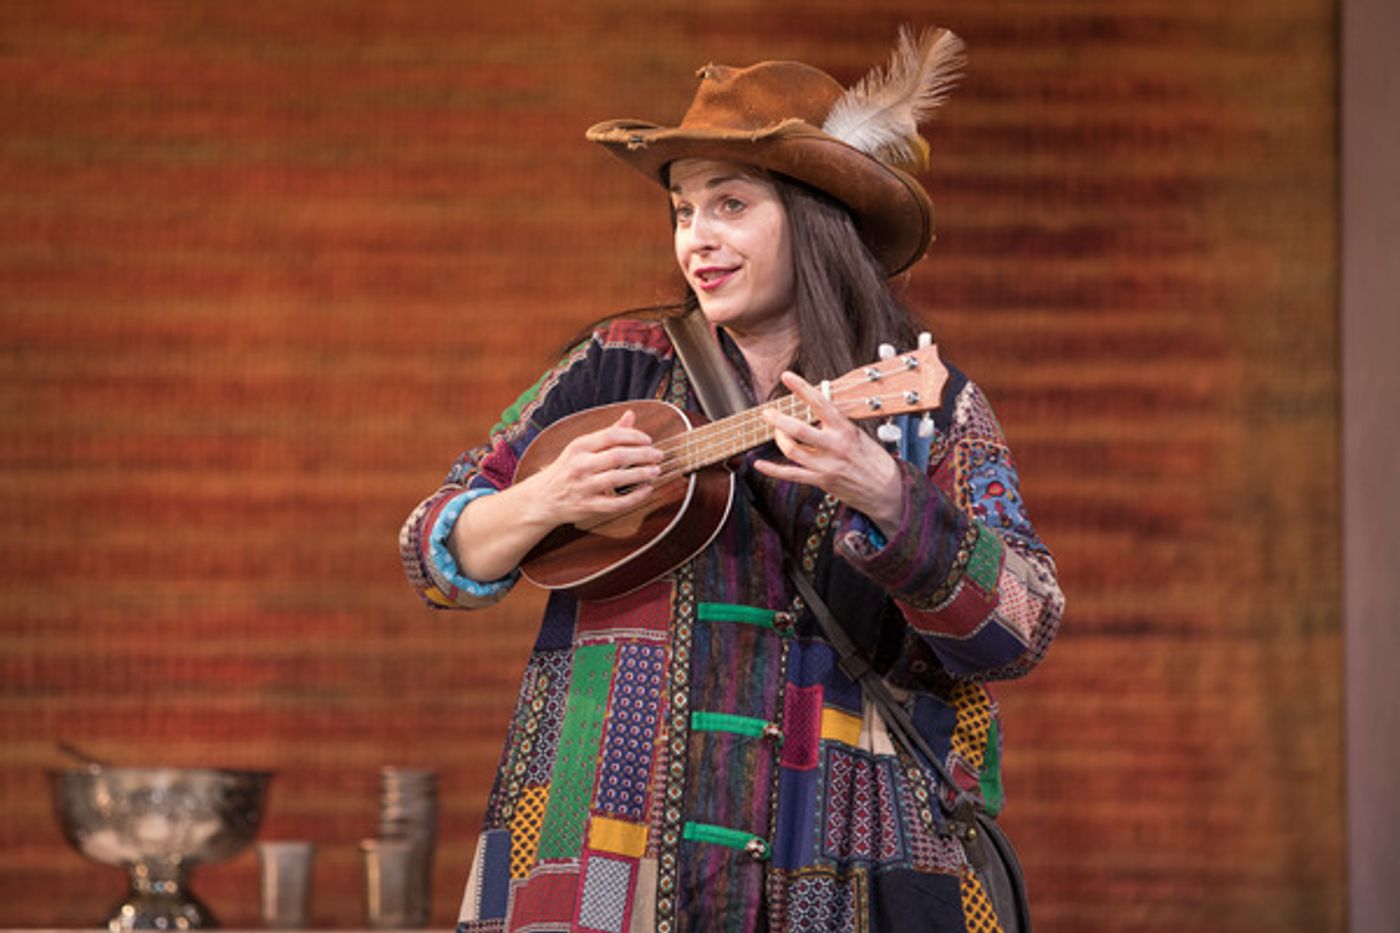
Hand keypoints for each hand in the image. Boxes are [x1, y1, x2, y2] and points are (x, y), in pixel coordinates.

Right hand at [526, 409, 663, 527]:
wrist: (543, 497)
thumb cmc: (567, 469)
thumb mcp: (582, 447)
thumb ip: (608, 433)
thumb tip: (631, 415)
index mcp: (579, 446)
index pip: (611, 435)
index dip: (634, 436)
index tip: (648, 440)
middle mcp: (580, 465)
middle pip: (618, 456)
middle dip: (643, 455)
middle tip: (658, 455)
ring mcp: (584, 486)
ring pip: (618, 478)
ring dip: (641, 474)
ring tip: (656, 471)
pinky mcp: (588, 506)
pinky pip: (616, 503)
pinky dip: (634, 497)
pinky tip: (646, 490)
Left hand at [753, 371, 905, 533]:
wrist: (887, 490)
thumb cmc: (873, 460)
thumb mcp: (859, 435)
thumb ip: (837, 425)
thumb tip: (817, 410)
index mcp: (845, 429)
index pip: (820, 403)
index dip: (801, 388)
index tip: (787, 376)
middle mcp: (834, 446)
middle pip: (798, 429)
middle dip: (778, 420)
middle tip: (767, 413)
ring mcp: (826, 465)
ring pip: (792, 450)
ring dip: (779, 439)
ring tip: (776, 433)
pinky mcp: (821, 481)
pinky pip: (790, 475)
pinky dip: (772, 470)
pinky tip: (759, 464)